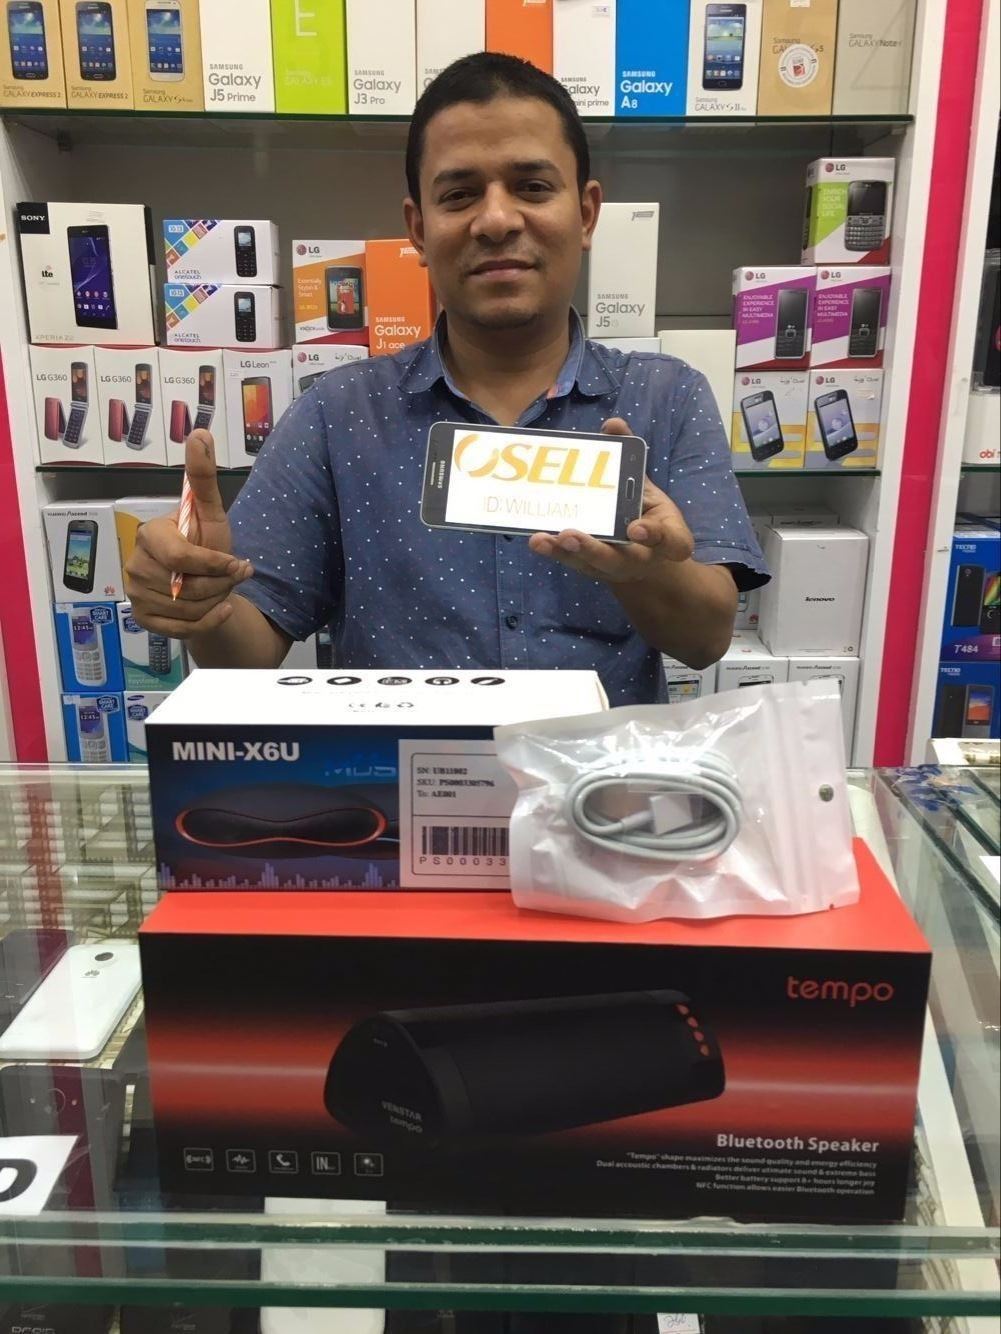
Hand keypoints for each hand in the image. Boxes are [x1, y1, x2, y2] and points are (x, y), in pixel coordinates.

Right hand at [124, 429, 252, 637]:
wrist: (209, 584)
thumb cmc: (207, 544)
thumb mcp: (211, 511)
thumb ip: (203, 477)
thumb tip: (200, 432)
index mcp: (149, 535)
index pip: (183, 559)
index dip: (216, 565)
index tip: (237, 564)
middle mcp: (135, 564)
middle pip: (189, 589)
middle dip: (220, 585)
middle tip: (226, 578)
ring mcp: (136, 594)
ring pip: (189, 611)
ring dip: (216, 603)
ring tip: (217, 590)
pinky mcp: (144, 619)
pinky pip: (184, 629)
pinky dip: (210, 623)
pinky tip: (218, 610)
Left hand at [527, 418, 693, 583]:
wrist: (646, 555)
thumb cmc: (648, 515)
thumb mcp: (647, 487)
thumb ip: (631, 458)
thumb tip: (613, 424)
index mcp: (669, 540)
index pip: (671, 542)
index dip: (654, 536)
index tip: (636, 529)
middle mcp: (641, 558)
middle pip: (617, 560)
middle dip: (592, 549)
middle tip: (570, 535)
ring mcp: (614, 567)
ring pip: (590, 564)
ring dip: (565, 552)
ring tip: (543, 539)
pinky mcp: (592, 568)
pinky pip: (572, 562)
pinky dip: (554, 551)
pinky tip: (536, 539)